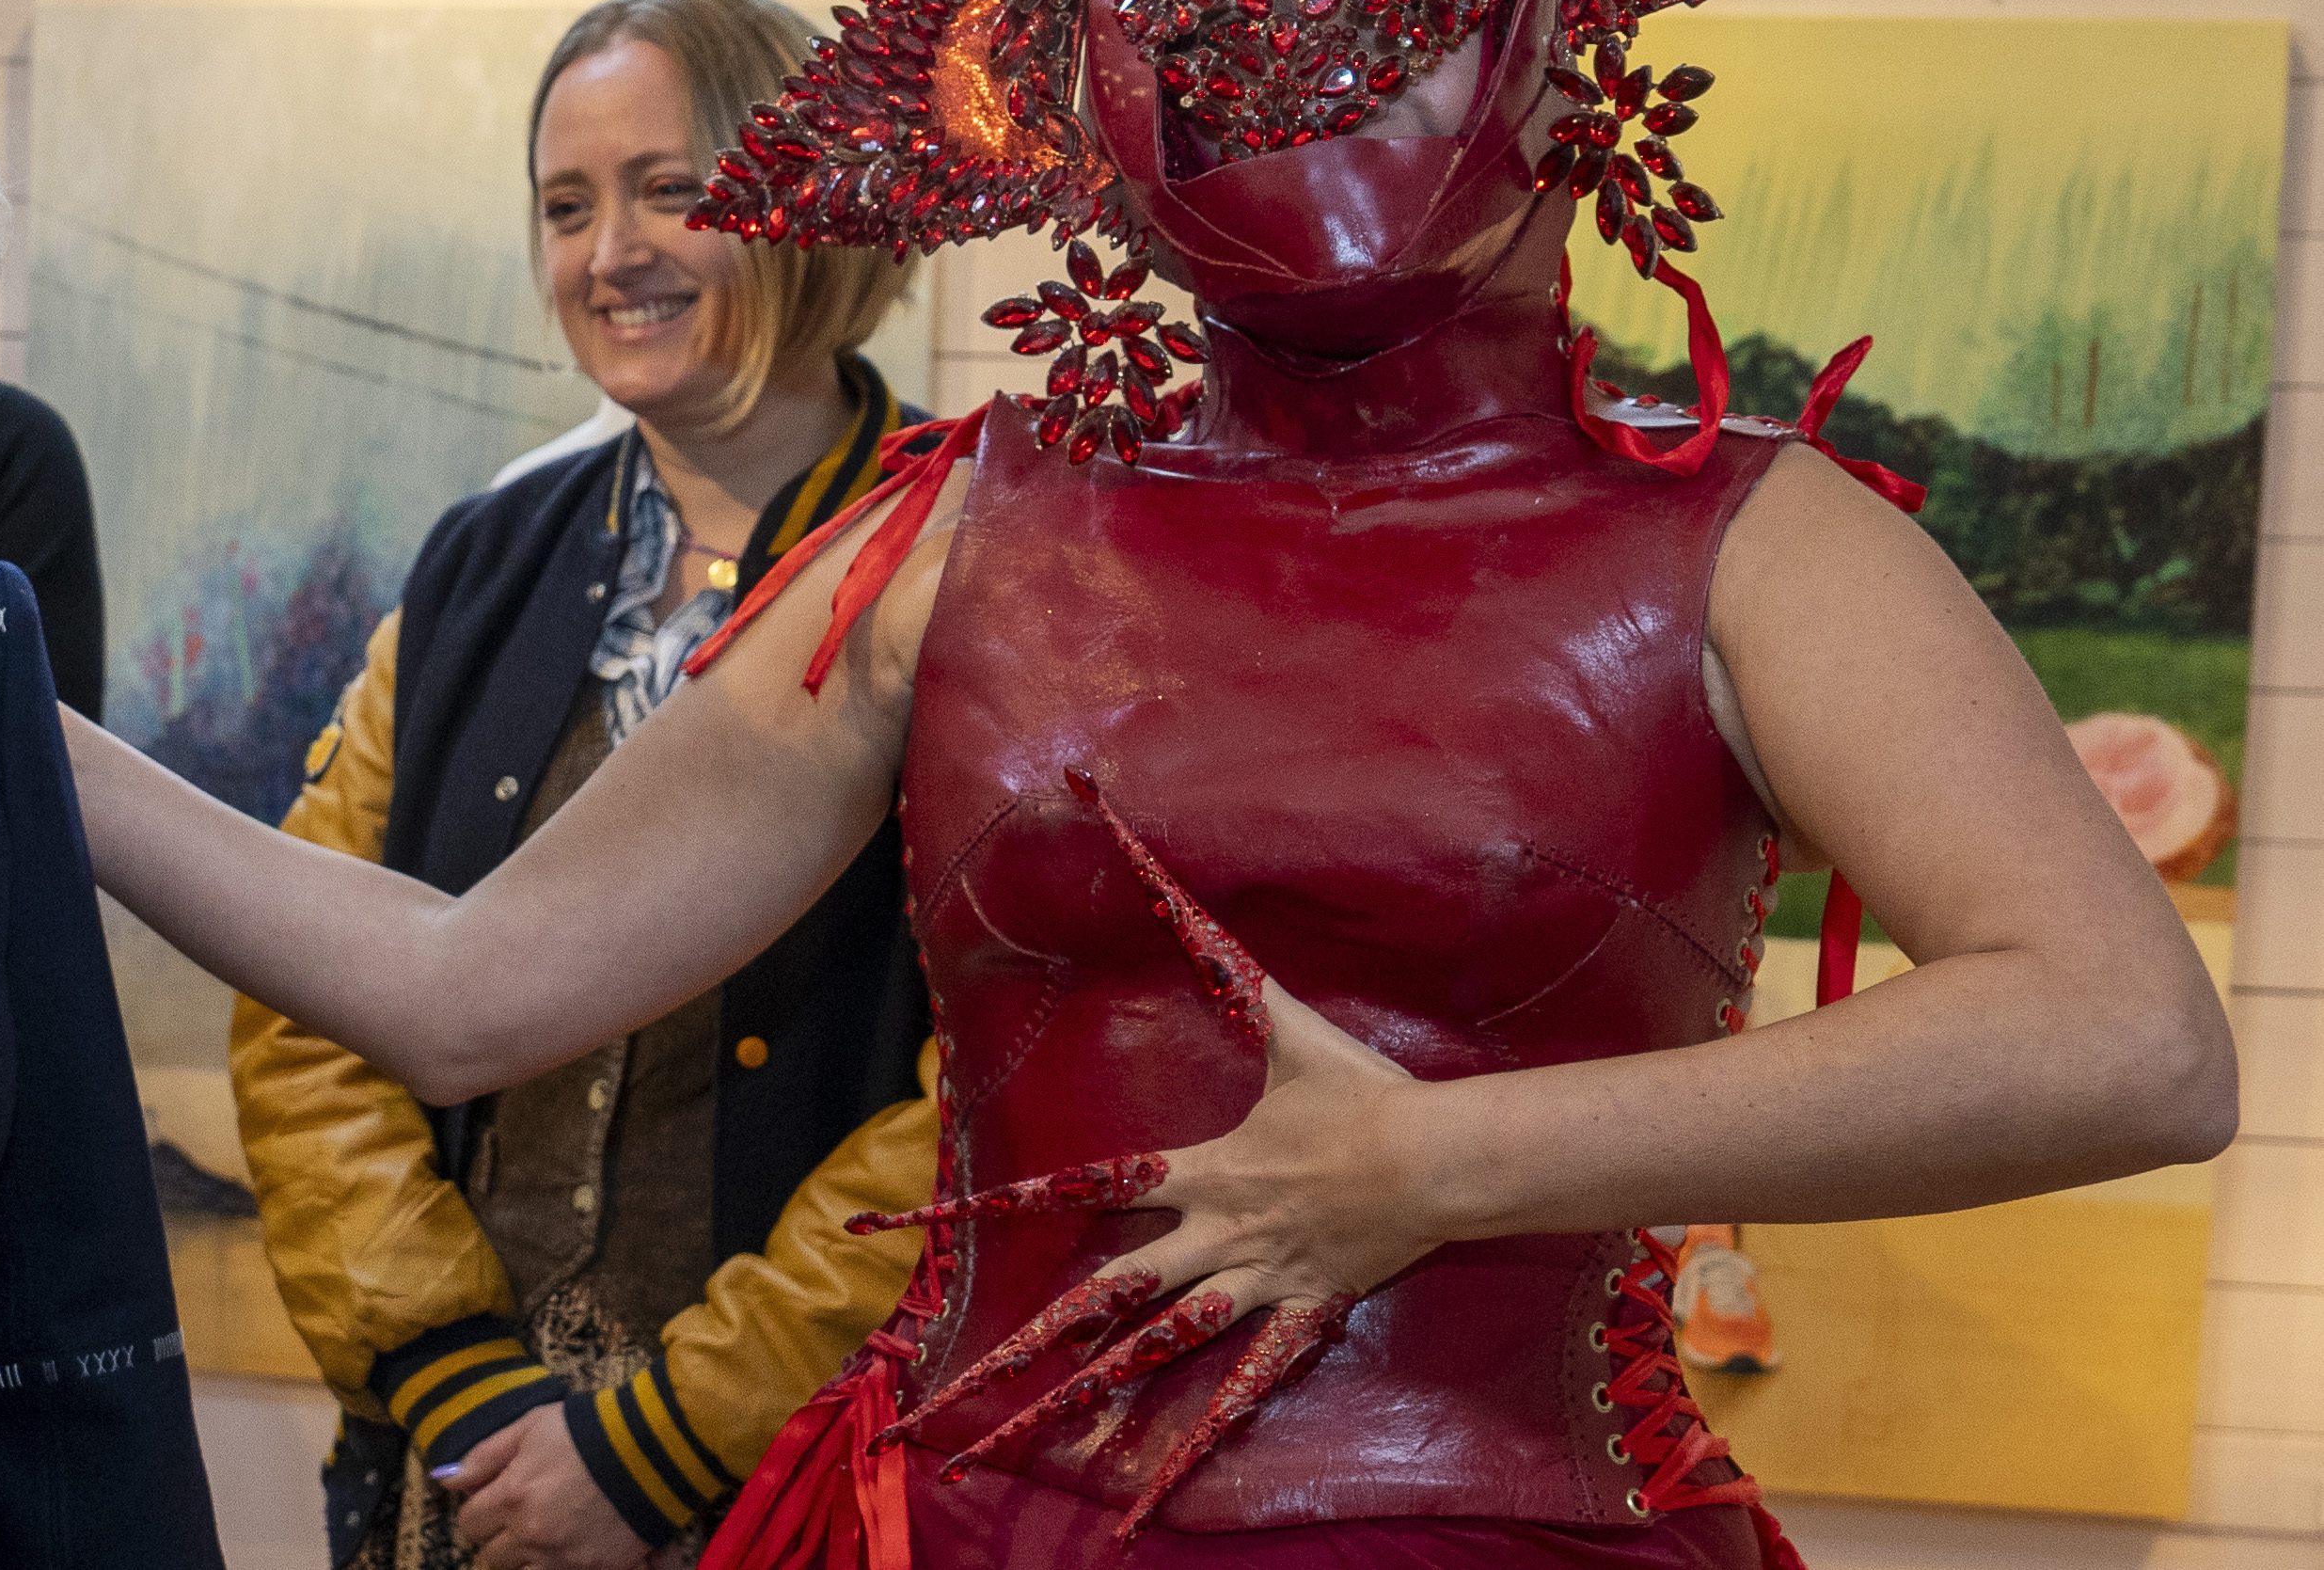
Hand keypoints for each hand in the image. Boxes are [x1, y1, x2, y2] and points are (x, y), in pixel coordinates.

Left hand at [439, 1402, 654, 1569]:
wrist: (651, 1447)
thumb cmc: (588, 1430)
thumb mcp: (529, 1427)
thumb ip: (484, 1456)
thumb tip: (445, 1480)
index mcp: (512, 1497)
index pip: (471, 1523)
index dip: (480, 1511)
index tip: (495, 1501)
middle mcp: (533, 1535)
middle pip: (493, 1558)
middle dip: (501, 1539)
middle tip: (522, 1517)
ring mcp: (565, 1558)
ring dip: (529, 1558)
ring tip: (548, 1534)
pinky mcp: (597, 1569)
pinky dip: (564, 1565)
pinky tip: (575, 1546)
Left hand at [860, 788, 1438, 1532]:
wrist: (1440, 1154)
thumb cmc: (1357, 1085)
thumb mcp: (1277, 1011)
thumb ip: (1212, 935)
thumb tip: (1141, 834)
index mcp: (1188, 1176)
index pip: (1063, 1195)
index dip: (975, 1207)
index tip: (896, 1231)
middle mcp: (1201, 1243)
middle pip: (1087, 1305)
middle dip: (1003, 1354)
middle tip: (924, 1402)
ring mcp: (1243, 1292)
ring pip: (1143, 1364)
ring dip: (1073, 1413)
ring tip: (1001, 1455)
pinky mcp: (1289, 1327)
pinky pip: (1226, 1403)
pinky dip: (1177, 1458)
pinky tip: (1131, 1510)